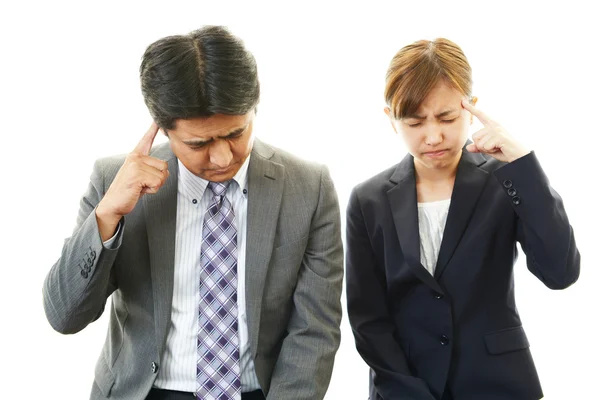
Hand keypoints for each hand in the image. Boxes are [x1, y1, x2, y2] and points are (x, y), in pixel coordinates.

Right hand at [96, 123, 168, 239]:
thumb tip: (165, 167)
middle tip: (142, 184)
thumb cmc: (129, 190)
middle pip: (164, 166)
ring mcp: (136, 165)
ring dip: (155, 185)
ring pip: (163, 175)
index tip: (158, 119)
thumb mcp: (140, 176)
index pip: (146, 139)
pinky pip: (158, 182)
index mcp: (135, 156)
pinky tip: (139, 190)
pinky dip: (152, 190)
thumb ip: (150, 168)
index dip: (153, 129)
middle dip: (158, 179)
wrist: (113, 204)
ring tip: (141, 186)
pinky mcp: (137, 174)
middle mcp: (135, 157)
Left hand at [462, 100, 529, 162]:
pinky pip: (485, 147)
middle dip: (481, 146)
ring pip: (479, 143)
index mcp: (491, 125)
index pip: (480, 115)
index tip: (462, 101)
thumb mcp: (488, 149)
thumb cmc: (504, 150)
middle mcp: (493, 125)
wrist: (518, 155)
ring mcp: (496, 130)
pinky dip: (491, 151)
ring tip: (497, 147)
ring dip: (486, 149)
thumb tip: (468, 147)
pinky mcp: (499, 136)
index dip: (471, 108)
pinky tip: (499, 148)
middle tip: (493, 146)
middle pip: (474, 137)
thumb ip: (478, 147)